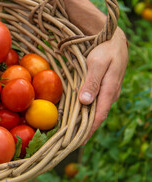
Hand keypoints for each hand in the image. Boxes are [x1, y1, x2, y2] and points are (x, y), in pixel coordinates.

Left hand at [78, 28, 127, 143]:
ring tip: (69, 132)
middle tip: (68, 141)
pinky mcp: (103, 88)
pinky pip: (94, 103)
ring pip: (95, 110)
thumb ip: (92, 82)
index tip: (77, 141)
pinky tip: (74, 114)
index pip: (98, 116)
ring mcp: (107, 92)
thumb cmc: (104, 50)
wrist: (113, 39)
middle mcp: (109, 95)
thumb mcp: (97, 63)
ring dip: (83, 121)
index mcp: (109, 91)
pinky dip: (85, 111)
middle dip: (84, 129)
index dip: (88, 130)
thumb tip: (85, 101)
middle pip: (96, 116)